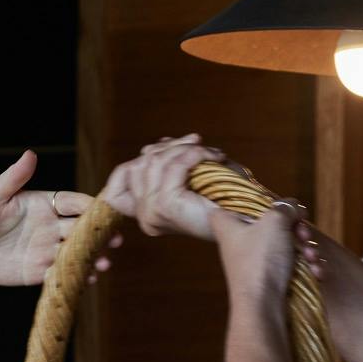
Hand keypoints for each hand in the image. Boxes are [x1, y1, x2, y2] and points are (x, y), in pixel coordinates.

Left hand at [0, 151, 93, 314]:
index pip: (73, 203)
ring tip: (103, 264)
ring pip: (75, 252)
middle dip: (98, 234)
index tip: (105, 210)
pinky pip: (61, 273)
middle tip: (115, 240)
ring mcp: (46, 249)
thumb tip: (30, 155)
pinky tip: (87, 280)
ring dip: (91, 257)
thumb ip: (13, 178)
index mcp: (43, 204)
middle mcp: (50, 226)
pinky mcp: (39, 270)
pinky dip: (75, 276)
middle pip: (80, 229)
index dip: (90, 206)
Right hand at [99, 135, 235, 241]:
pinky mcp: (166, 206)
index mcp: (145, 214)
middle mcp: (144, 216)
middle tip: (196, 143)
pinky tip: (213, 156)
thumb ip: (164, 165)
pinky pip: (173, 167)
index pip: (114, 190)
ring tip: (209, 152)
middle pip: (141, 164)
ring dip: (185, 148)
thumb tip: (151, 147)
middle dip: (170, 147)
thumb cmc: (223, 198)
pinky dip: (194, 154)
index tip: (157, 150)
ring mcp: (152, 212)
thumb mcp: (186, 179)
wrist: (248, 218)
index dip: (129, 167)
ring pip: (155, 161)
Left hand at [218, 196, 311, 303]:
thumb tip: (295, 207)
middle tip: (302, 233)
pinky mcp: (270, 277)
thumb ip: (286, 206)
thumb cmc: (261, 260)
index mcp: (227, 224)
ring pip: (285, 243)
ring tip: (310, 255)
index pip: (227, 203)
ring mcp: (255, 261)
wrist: (263, 307)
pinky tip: (315, 271)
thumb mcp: (275, 220)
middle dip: (294, 227)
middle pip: (269, 222)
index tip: (267, 204)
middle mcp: (238, 242)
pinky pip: (291, 263)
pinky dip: (306, 265)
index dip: (247, 200)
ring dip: (305, 247)